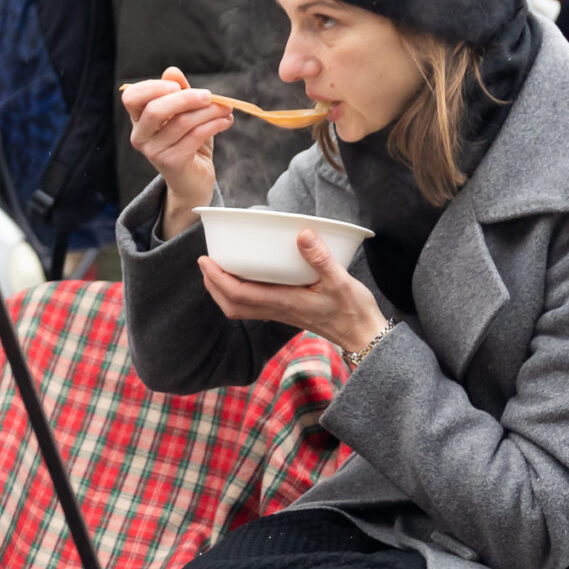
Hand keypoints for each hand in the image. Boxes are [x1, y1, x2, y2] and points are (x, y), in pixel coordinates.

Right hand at [120, 66, 230, 239]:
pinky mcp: (171, 163)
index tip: (177, 86)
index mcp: (139, 119)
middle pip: (155, 110)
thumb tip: (171, 71)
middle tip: (210, 95)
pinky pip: (194, 137)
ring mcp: (153, 152)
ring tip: (226, 108)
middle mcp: (140, 136)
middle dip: (186, 98)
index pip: (132, 97)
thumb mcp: (185, 113)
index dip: (152, 87)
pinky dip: (214, 125)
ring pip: (181, 122)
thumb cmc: (189, 142)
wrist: (194, 180)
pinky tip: (225, 121)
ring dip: (208, 111)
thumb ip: (179, 92)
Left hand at [196, 228, 387, 358]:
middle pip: (232, 304)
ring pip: (240, 308)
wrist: (363, 335)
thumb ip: (321, 258)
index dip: (218, 278)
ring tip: (217, 270)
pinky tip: (245, 279)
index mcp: (285, 303)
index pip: (240, 294)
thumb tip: (302, 234)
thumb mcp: (341, 281)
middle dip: (213, 285)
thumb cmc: (353, 310)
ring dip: (223, 291)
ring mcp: (281, 313)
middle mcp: (277, 310)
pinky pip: (253, 306)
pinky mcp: (287, 313)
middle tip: (205, 262)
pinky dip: (239, 294)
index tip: (205, 260)